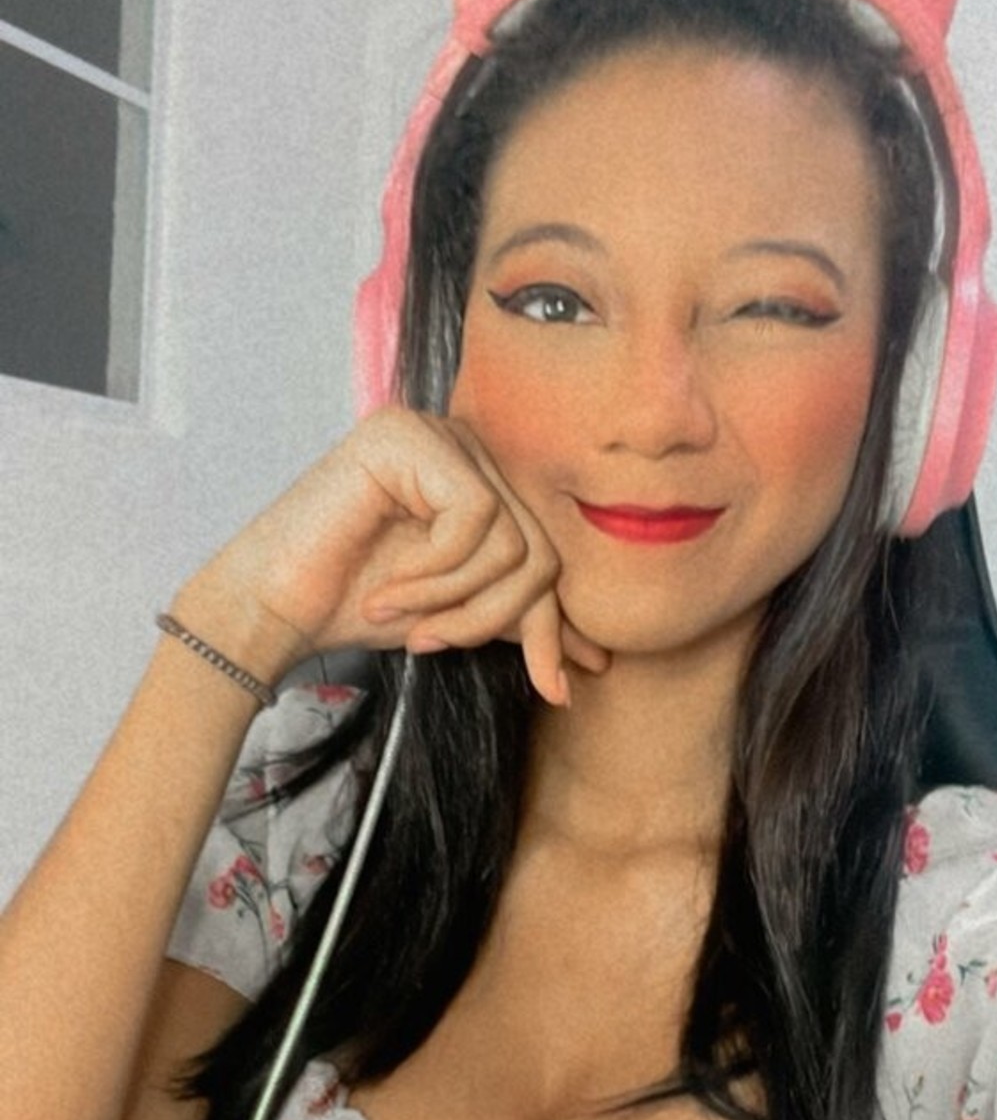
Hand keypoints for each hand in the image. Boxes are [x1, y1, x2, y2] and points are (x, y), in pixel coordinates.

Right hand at [180, 410, 607, 705]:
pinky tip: (389, 590)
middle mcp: (466, 444)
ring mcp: (437, 433)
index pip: (549, 552)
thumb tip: (598, 662)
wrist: (275, 609)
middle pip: (540, 548)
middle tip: (435, 642)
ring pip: (512, 540)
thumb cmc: (356, 604)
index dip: (550, 623)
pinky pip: (473, 518)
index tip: (553, 687)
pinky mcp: (409, 437)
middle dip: (495, 616)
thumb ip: (524, 620)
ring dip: (458, 600)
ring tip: (406, 618)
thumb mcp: (462, 613)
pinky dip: (435, 573)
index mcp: (484, 478)